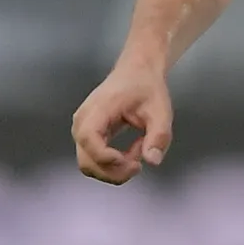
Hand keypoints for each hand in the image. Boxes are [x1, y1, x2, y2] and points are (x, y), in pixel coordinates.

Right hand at [71, 56, 172, 183]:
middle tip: (139, 164)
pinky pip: (94, 160)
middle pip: (86, 161)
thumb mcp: (161, 111)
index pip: (89, 140)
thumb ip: (158, 136)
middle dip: (114, 172)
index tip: (134, 162)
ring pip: (89, 165)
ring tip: (138, 152)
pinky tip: (132, 151)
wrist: (137, 72)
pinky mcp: (87, 136)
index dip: (107, 159)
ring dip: (115, 169)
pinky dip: (114, 164)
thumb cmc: (147, 88)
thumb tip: (152, 161)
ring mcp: (82, 130)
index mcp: (98, 109)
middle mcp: (83, 121)